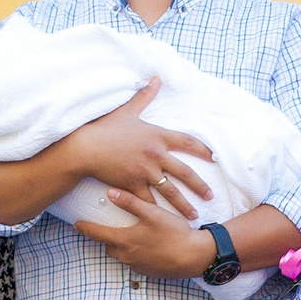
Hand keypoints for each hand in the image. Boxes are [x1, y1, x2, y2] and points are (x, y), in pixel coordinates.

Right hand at [59, 80, 214, 218]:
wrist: (85, 147)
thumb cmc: (105, 128)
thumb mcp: (127, 111)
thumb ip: (145, 96)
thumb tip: (156, 77)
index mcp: (158, 135)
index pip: (188, 142)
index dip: (203, 150)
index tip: (215, 159)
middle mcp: (156, 154)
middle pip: (185, 172)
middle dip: (200, 186)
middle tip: (210, 195)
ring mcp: (145, 171)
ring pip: (171, 191)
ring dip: (184, 204)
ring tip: (194, 215)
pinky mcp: (133, 185)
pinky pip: (149, 201)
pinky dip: (158, 211)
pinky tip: (166, 221)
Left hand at [73, 189, 216, 278]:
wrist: (194, 257)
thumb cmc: (174, 233)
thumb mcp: (153, 213)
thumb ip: (131, 202)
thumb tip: (111, 192)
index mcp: (125, 240)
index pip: (98, 234)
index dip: (86, 228)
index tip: (76, 224)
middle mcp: (128, 256)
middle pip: (109, 247)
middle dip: (105, 238)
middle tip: (106, 229)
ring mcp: (138, 266)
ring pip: (121, 255)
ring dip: (121, 247)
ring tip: (128, 236)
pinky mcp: (148, 272)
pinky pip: (134, 262)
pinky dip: (135, 254)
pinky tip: (146, 246)